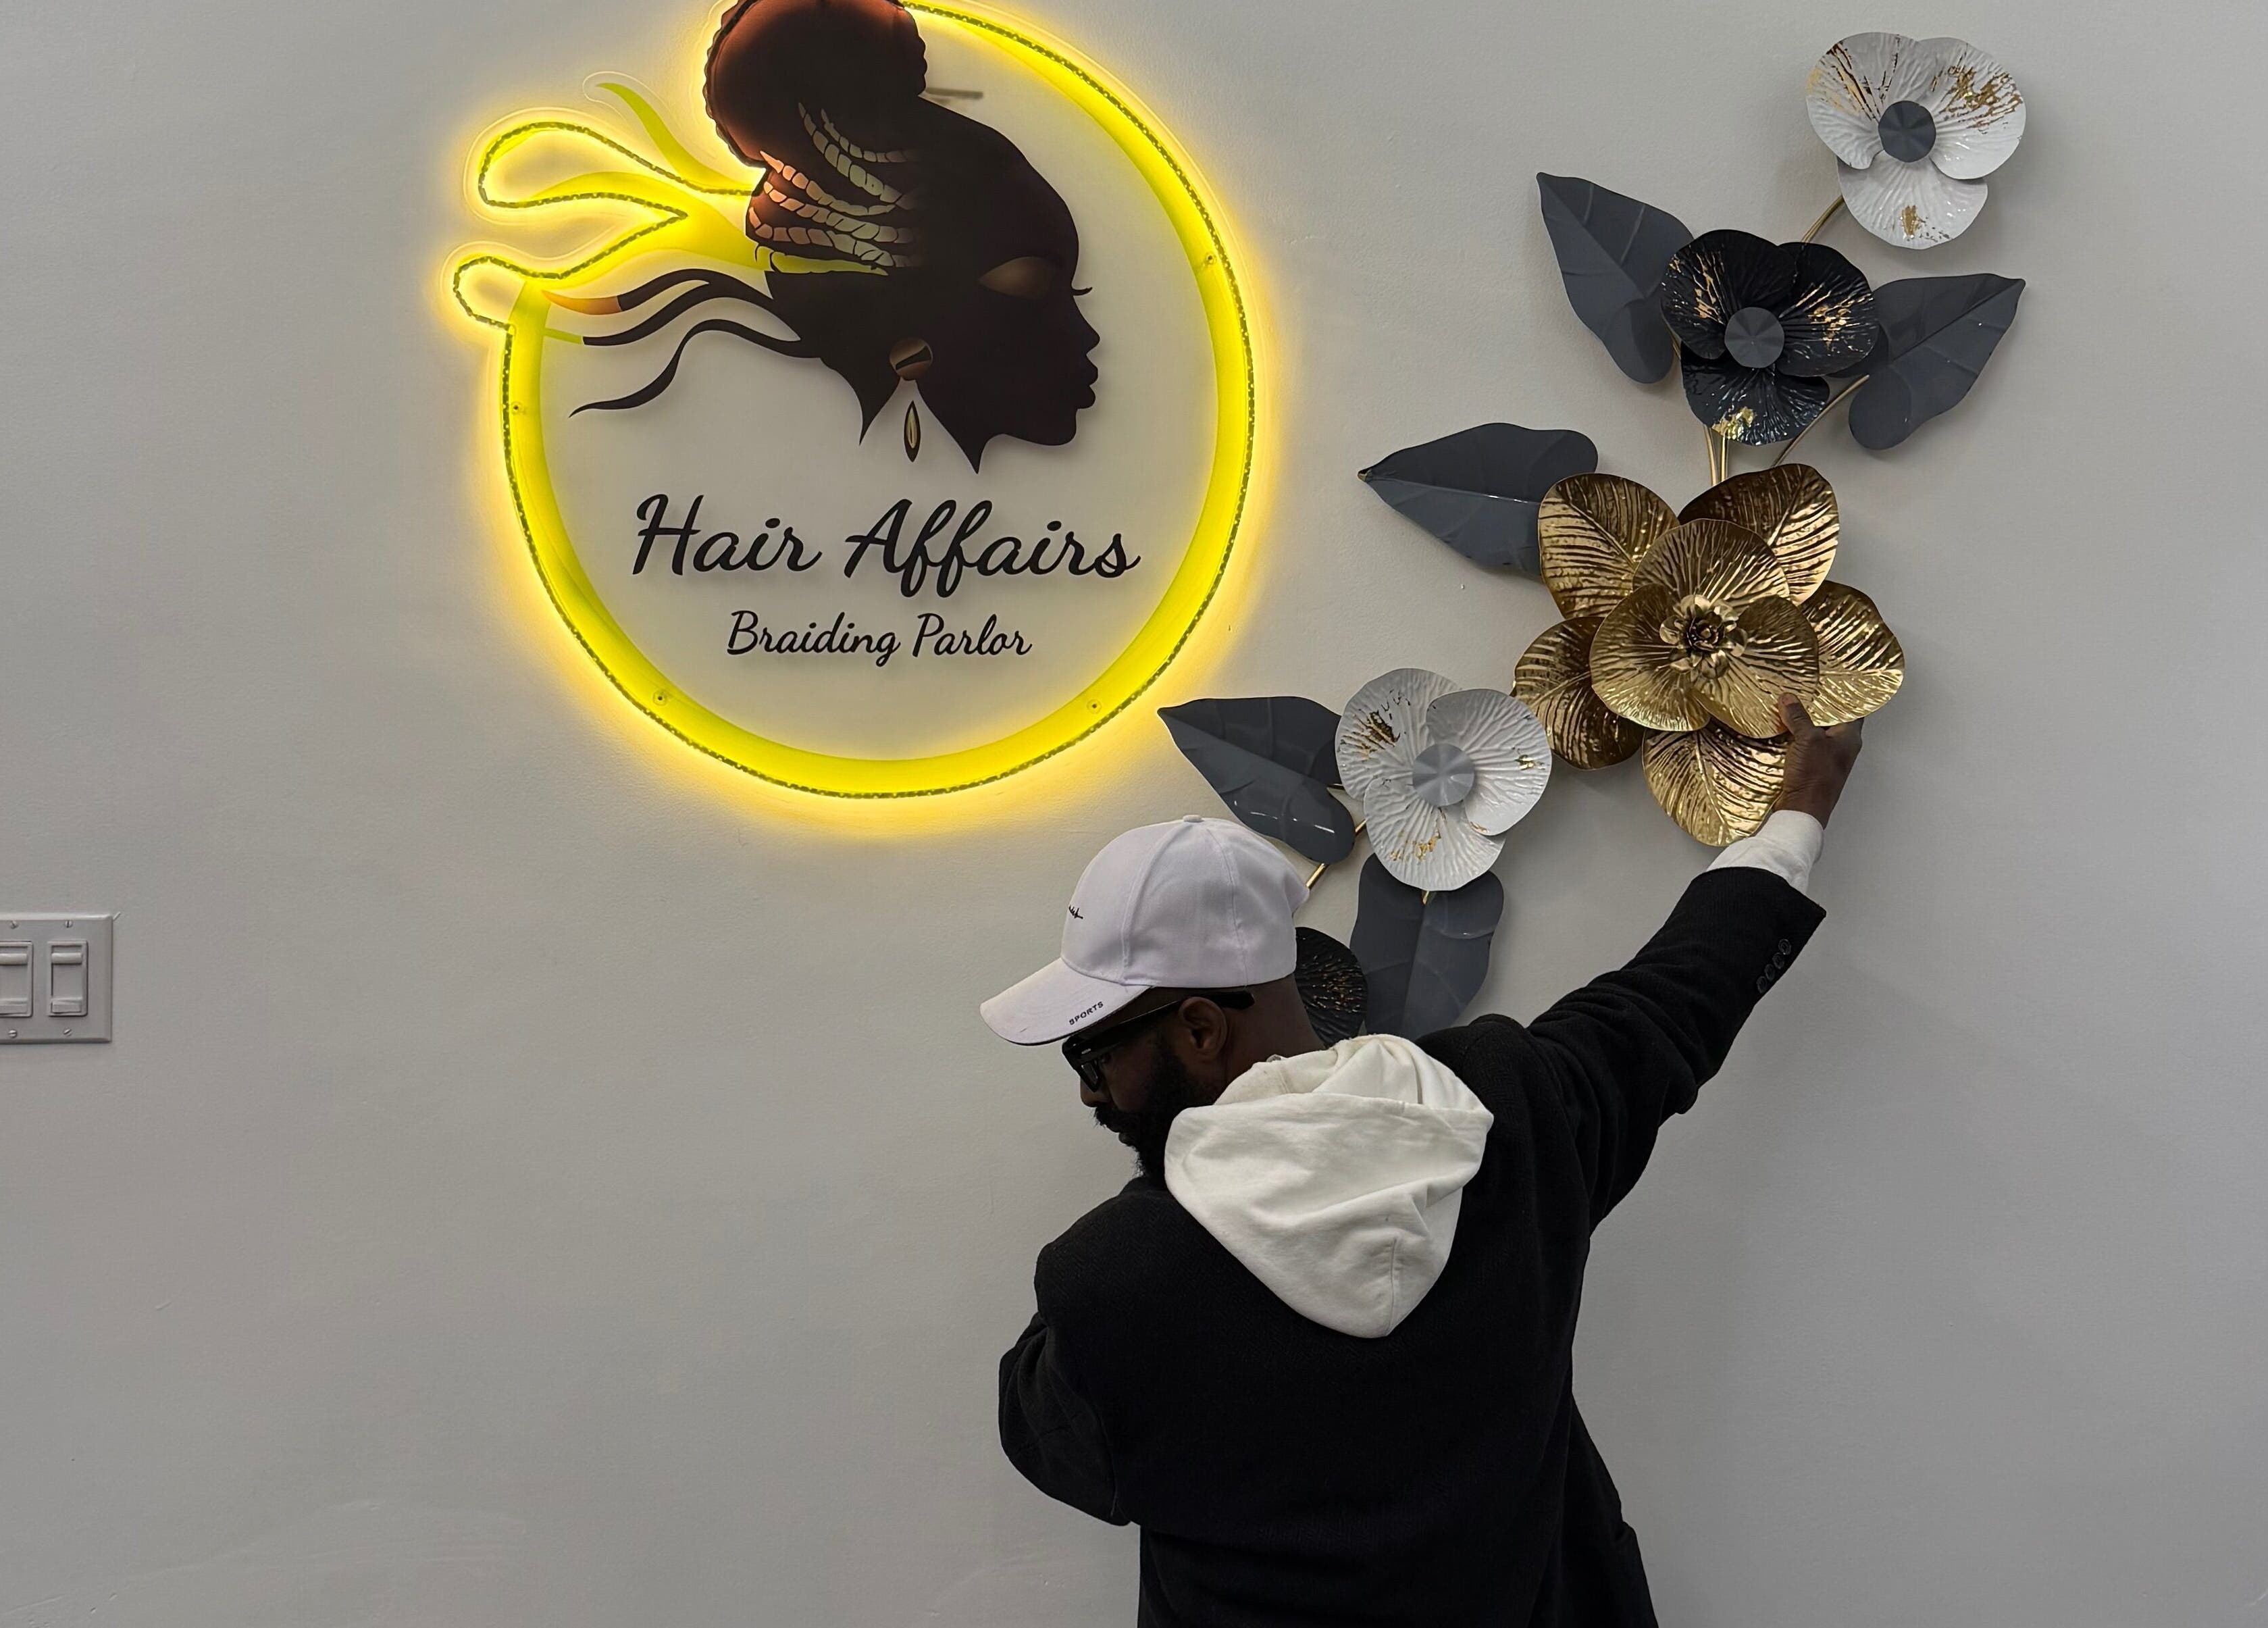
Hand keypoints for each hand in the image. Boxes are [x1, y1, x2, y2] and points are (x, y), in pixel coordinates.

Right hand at [1776, 696, 1862, 824]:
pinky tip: (1782, 730)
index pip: (1853, 709)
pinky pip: (1804, 747)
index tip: (1832, 681)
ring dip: (1803, 723)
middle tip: (1804, 689)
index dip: (1844, 694)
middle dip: (1817, 707)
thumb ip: (1798, 717)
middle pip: (1832, 720)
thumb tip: (1789, 698)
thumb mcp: (1807, 739)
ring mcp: (1826, 759)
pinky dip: (1795, 737)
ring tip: (1789, 706)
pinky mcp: (1811, 769)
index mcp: (1850, 738)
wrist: (1802, 810)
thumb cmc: (1814, 777)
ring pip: (1816, 733)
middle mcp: (1842, 748)